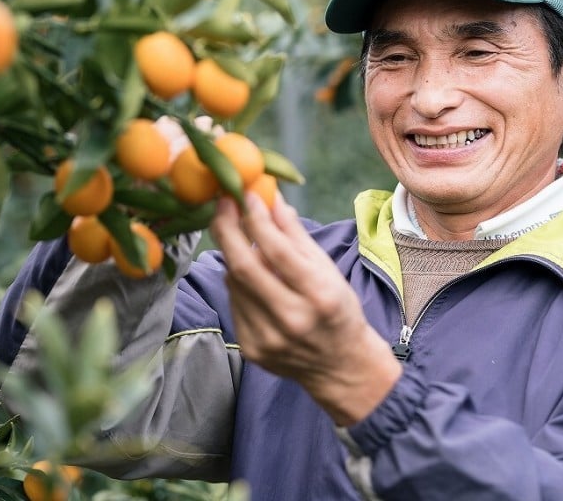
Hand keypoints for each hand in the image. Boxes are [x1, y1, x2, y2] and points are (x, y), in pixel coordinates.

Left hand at [209, 192, 401, 425]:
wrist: (340, 367)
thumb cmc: (338, 310)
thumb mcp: (328, 270)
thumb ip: (297, 236)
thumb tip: (271, 200)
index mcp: (319, 296)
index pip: (278, 251)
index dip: (257, 220)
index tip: (246, 196)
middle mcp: (292, 319)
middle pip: (244, 267)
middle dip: (228, 230)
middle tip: (222, 204)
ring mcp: (268, 338)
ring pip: (234, 283)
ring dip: (232, 254)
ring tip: (238, 236)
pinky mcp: (252, 348)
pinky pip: (234, 302)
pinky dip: (236, 281)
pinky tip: (246, 272)